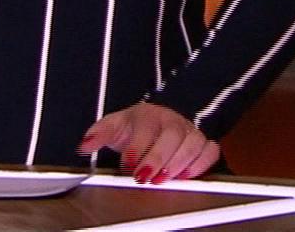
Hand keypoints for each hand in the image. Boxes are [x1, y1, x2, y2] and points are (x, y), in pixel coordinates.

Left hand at [77, 101, 220, 184]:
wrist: (155, 123)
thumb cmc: (135, 127)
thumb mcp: (114, 127)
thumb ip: (98, 135)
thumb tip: (84, 145)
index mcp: (148, 115)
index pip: (146, 128)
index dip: (137, 147)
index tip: (128, 164)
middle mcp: (172, 121)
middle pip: (172, 135)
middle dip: (158, 158)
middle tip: (144, 177)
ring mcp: (189, 131)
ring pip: (193, 143)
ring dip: (178, 164)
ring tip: (162, 179)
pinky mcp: (202, 144)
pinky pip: (210, 151)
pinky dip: (201, 164)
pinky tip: (185, 176)